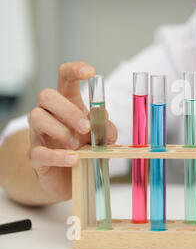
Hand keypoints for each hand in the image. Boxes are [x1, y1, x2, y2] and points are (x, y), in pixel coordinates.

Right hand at [28, 62, 117, 201]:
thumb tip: (103, 117)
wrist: (69, 178)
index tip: (91, 72)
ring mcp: (39, 134)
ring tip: (77, 146)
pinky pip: (38, 151)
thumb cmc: (86, 149)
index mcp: (68, 103)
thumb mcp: (103, 137)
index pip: (65, 78)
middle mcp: (50, 114)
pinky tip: (74, 159)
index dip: (75, 70)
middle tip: (86, 128)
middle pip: (47, 95)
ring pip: (36, 117)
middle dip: (68, 110)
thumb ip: (107, 128)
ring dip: (60, 130)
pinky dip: (58, 155)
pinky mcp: (35, 156)